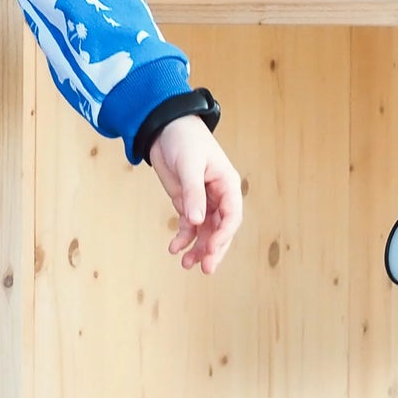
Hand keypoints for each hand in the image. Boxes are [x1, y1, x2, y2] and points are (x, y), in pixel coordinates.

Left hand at [147, 116, 242, 273]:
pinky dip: (183, 238)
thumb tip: (197, 222)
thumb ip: (193, 193)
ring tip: (186, 264)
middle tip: (205, 268)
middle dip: (214, 249)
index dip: (224, 235)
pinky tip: (174, 248)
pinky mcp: (186, 202)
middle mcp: (218, 196)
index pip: (232, 216)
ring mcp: (202, 201)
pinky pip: (188, 225)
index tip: (211, 249)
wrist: (164, 128)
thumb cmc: (184, 140)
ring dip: (197, 248)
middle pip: (221, 229)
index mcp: (227, 184)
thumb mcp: (189, 165)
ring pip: (205, 231)